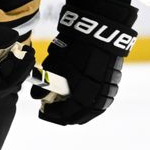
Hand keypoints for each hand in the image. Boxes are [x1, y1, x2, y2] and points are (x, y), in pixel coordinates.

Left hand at [31, 0, 137, 124]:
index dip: (52, 114)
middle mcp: (96, 98)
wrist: (98, 32)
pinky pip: (101, 102)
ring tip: (66, 106)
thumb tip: (36, 96)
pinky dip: (90, 104)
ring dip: (78, 111)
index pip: (64, 114)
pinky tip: (81, 100)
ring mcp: (107, 92)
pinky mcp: (113, 84)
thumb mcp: (54, 63)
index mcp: (81, 95)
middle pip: (79, 117)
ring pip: (92, 111)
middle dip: (64, 115)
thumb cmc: (73, 47)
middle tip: (53, 110)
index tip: (43, 110)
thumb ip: (44, 83)